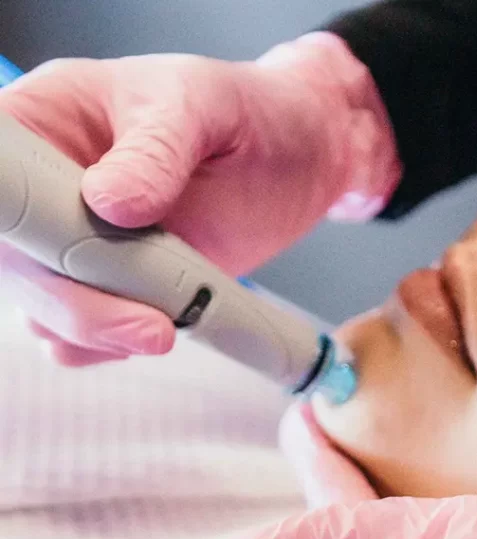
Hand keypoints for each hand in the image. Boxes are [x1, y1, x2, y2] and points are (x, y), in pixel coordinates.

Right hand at [0, 33, 400, 365]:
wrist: (300, 156)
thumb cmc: (244, 111)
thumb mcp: (200, 106)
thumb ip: (155, 150)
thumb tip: (109, 202)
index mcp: (46, 121)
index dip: (12, 224)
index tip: (58, 249)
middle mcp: (49, 189)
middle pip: (14, 259)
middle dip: (69, 300)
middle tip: (146, 322)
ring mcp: (81, 244)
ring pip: (44, 307)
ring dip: (98, 330)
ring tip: (167, 324)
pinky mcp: (120, 286)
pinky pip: (87, 336)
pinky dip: (117, 345)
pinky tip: (164, 326)